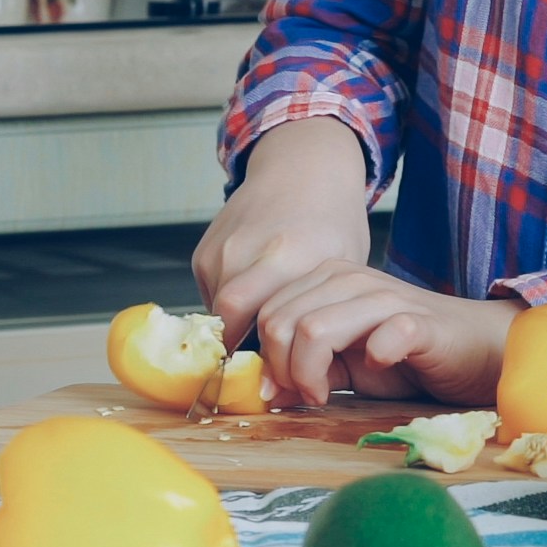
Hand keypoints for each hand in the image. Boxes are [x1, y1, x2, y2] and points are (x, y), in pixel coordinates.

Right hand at [193, 116, 375, 350]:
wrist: (302, 170)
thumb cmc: (331, 224)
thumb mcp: (341, 270)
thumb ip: (317, 313)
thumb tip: (298, 368)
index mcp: (293, 256)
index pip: (267, 323)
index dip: (274, 357)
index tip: (285, 377)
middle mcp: (250, 249)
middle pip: (231, 319)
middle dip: (247, 349)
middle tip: (268, 366)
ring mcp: (222, 247)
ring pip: (217, 310)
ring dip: (238, 330)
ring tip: (267, 335)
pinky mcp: (205, 248)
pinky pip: (210, 293)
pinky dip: (229, 308)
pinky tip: (255, 299)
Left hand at [245, 261, 515, 407]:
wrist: (476, 350)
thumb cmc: (408, 357)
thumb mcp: (346, 365)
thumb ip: (307, 369)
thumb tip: (268, 391)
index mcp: (326, 281)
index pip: (269, 311)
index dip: (267, 358)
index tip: (283, 390)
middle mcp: (350, 280)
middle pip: (282, 321)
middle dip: (284, 369)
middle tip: (308, 396)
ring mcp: (384, 297)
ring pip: (314, 328)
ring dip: (310, 373)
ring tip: (327, 395)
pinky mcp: (419, 322)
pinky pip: (382, 335)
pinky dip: (372, 359)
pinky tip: (378, 369)